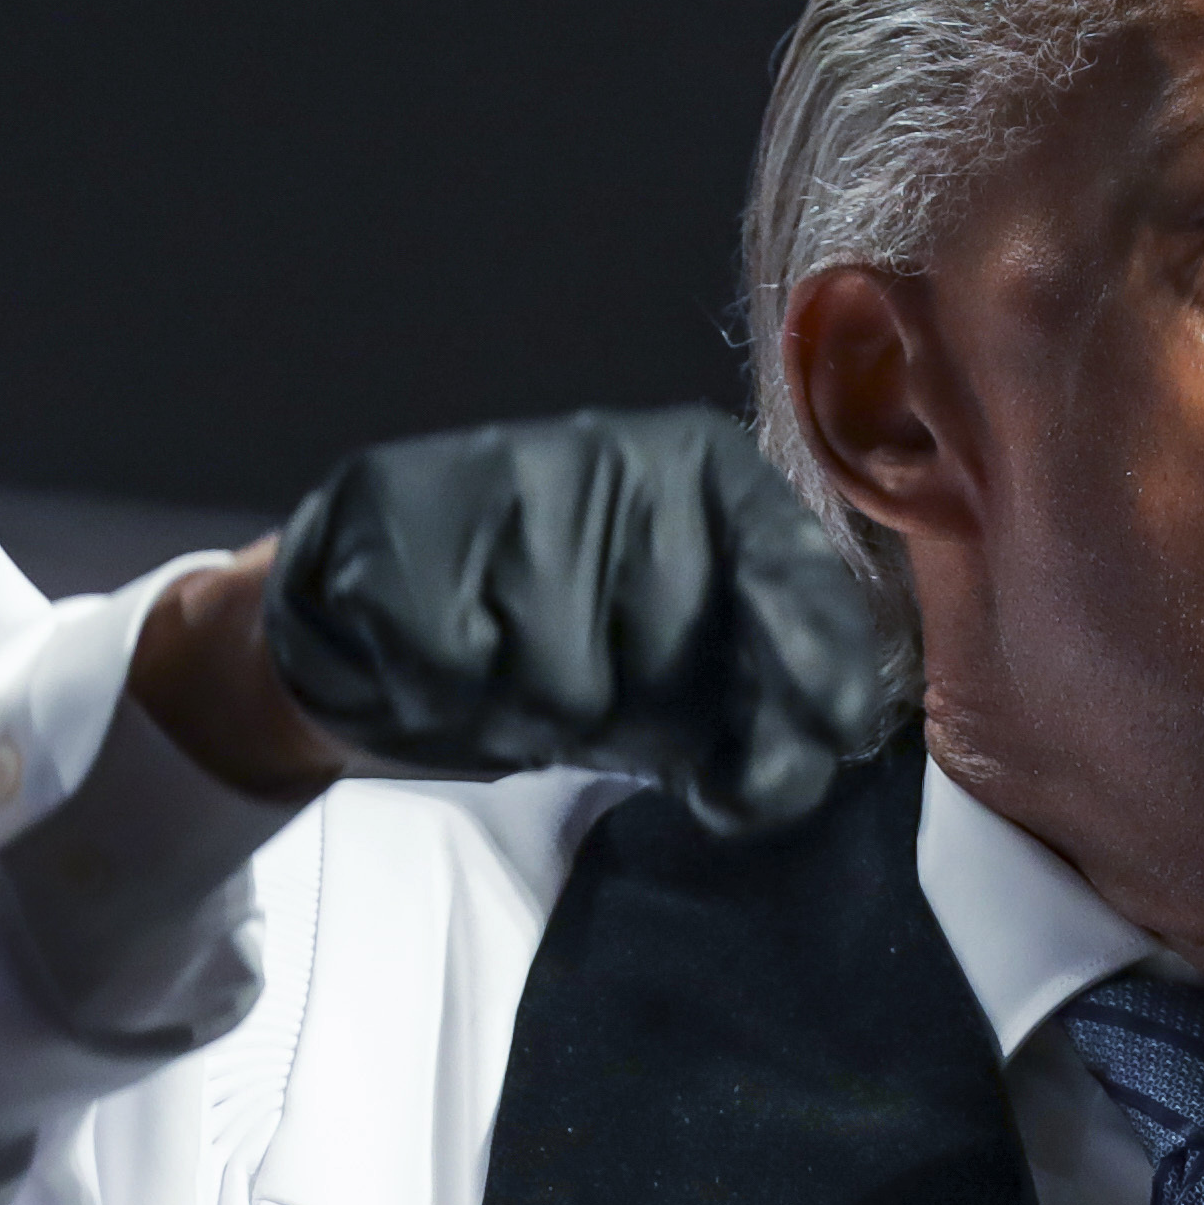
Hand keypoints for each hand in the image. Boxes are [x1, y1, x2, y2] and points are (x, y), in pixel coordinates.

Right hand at [135, 406, 889, 834]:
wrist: (365, 611)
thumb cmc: (549, 640)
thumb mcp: (674, 668)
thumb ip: (755, 704)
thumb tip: (817, 751)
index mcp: (708, 472)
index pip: (789, 568)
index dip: (816, 662)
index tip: (839, 728)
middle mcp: (618, 453)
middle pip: (671, 651)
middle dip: (641, 714)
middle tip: (594, 699)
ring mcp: (505, 475)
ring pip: (565, 677)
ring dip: (539, 714)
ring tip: (511, 673)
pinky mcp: (400, 518)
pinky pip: (460, 672)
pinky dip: (452, 696)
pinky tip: (443, 660)